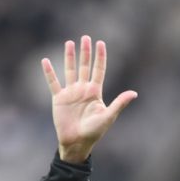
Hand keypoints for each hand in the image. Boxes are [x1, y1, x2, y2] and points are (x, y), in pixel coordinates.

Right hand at [41, 35, 137, 162]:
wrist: (77, 143)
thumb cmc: (94, 132)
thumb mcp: (108, 116)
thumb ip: (119, 103)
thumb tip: (134, 93)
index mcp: (95, 93)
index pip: (98, 70)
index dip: (100, 57)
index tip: (101, 42)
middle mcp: (83, 90)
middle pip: (85, 67)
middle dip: (85, 52)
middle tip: (86, 37)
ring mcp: (71, 93)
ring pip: (70, 70)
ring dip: (69, 57)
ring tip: (69, 43)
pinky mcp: (59, 99)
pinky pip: (53, 83)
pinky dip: (49, 72)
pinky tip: (45, 61)